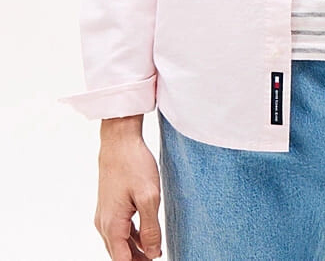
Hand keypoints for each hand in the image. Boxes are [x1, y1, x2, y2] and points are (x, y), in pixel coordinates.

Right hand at [95, 129, 161, 259]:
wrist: (119, 140)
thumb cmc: (134, 164)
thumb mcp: (149, 197)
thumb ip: (151, 229)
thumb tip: (152, 255)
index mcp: (112, 225)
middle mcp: (104, 224)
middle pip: (119, 255)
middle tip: (156, 259)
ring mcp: (104, 215)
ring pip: (118, 244)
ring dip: (134, 252)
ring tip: (153, 254)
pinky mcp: (109, 206)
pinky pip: (119, 231)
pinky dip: (131, 239)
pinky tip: (145, 238)